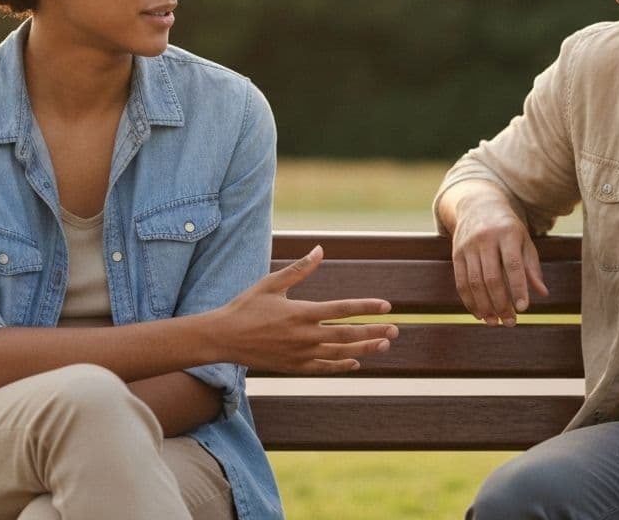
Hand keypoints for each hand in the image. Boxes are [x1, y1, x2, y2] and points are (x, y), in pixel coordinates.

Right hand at [213, 246, 396, 372]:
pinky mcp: (293, 366)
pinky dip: (341, 366)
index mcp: (300, 312)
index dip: (366, 308)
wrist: (223, 338)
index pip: (342, 309)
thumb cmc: (246, 307)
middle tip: (395, 330)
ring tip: (384, 344)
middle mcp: (303, 336)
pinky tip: (356, 362)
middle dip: (374, 331)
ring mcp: (299, 354)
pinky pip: (323, 368)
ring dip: (364, 349)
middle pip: (347, 334)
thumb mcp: (271, 283)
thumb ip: (299, 269)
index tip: (386, 306)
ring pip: (339, 353)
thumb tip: (320, 250)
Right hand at [448, 187, 547, 326]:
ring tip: (495, 322)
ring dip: (485, 306)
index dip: (518, 288)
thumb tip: (543, 293)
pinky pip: (460, 282)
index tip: (523, 309)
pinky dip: (469, 301)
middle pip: (491, 277)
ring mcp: (468, 246)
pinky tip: (479, 314)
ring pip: (474, 282)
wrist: (477, 205)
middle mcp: (485, 239)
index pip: (513, 265)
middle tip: (510, 323)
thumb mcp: (524, 240)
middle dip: (501, 303)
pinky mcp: (456, 254)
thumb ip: (532, 266)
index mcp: (507, 234)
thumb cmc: (507, 227)